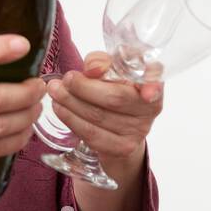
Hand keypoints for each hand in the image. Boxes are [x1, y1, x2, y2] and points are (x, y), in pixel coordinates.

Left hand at [47, 51, 163, 162]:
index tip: (147, 91)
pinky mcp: (121, 148)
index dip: (152, 84)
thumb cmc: (114, 89)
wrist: (118, 128)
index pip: (156, 80)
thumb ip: (101, 62)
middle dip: (84, 88)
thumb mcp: (110, 69)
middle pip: (116, 99)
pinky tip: (60, 108)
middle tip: (64, 79)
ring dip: (71, 103)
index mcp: (153, 83)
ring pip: (99, 117)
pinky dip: (71, 119)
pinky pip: (91, 134)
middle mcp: (151, 109)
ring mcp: (138, 131)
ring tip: (55, 91)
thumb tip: (91, 68)